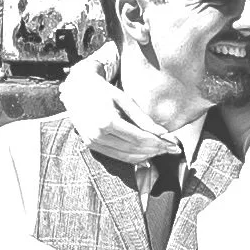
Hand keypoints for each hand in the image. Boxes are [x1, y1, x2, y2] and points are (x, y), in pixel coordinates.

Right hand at [61, 47, 180, 162]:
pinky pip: (116, 157)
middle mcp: (98, 134)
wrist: (76, 90)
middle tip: (172, 149)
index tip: (173, 144)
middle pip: (134, 149)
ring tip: (162, 152)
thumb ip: (142, 118)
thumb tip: (163, 133)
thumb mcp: (123, 98)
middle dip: (156, 150)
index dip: (158, 143)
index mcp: (107, 120)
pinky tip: (146, 157)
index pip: (139, 138)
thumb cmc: (103, 91)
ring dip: (146, 156)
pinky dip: (132, 159)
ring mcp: (93, 142)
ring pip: (126, 156)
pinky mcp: (91, 146)